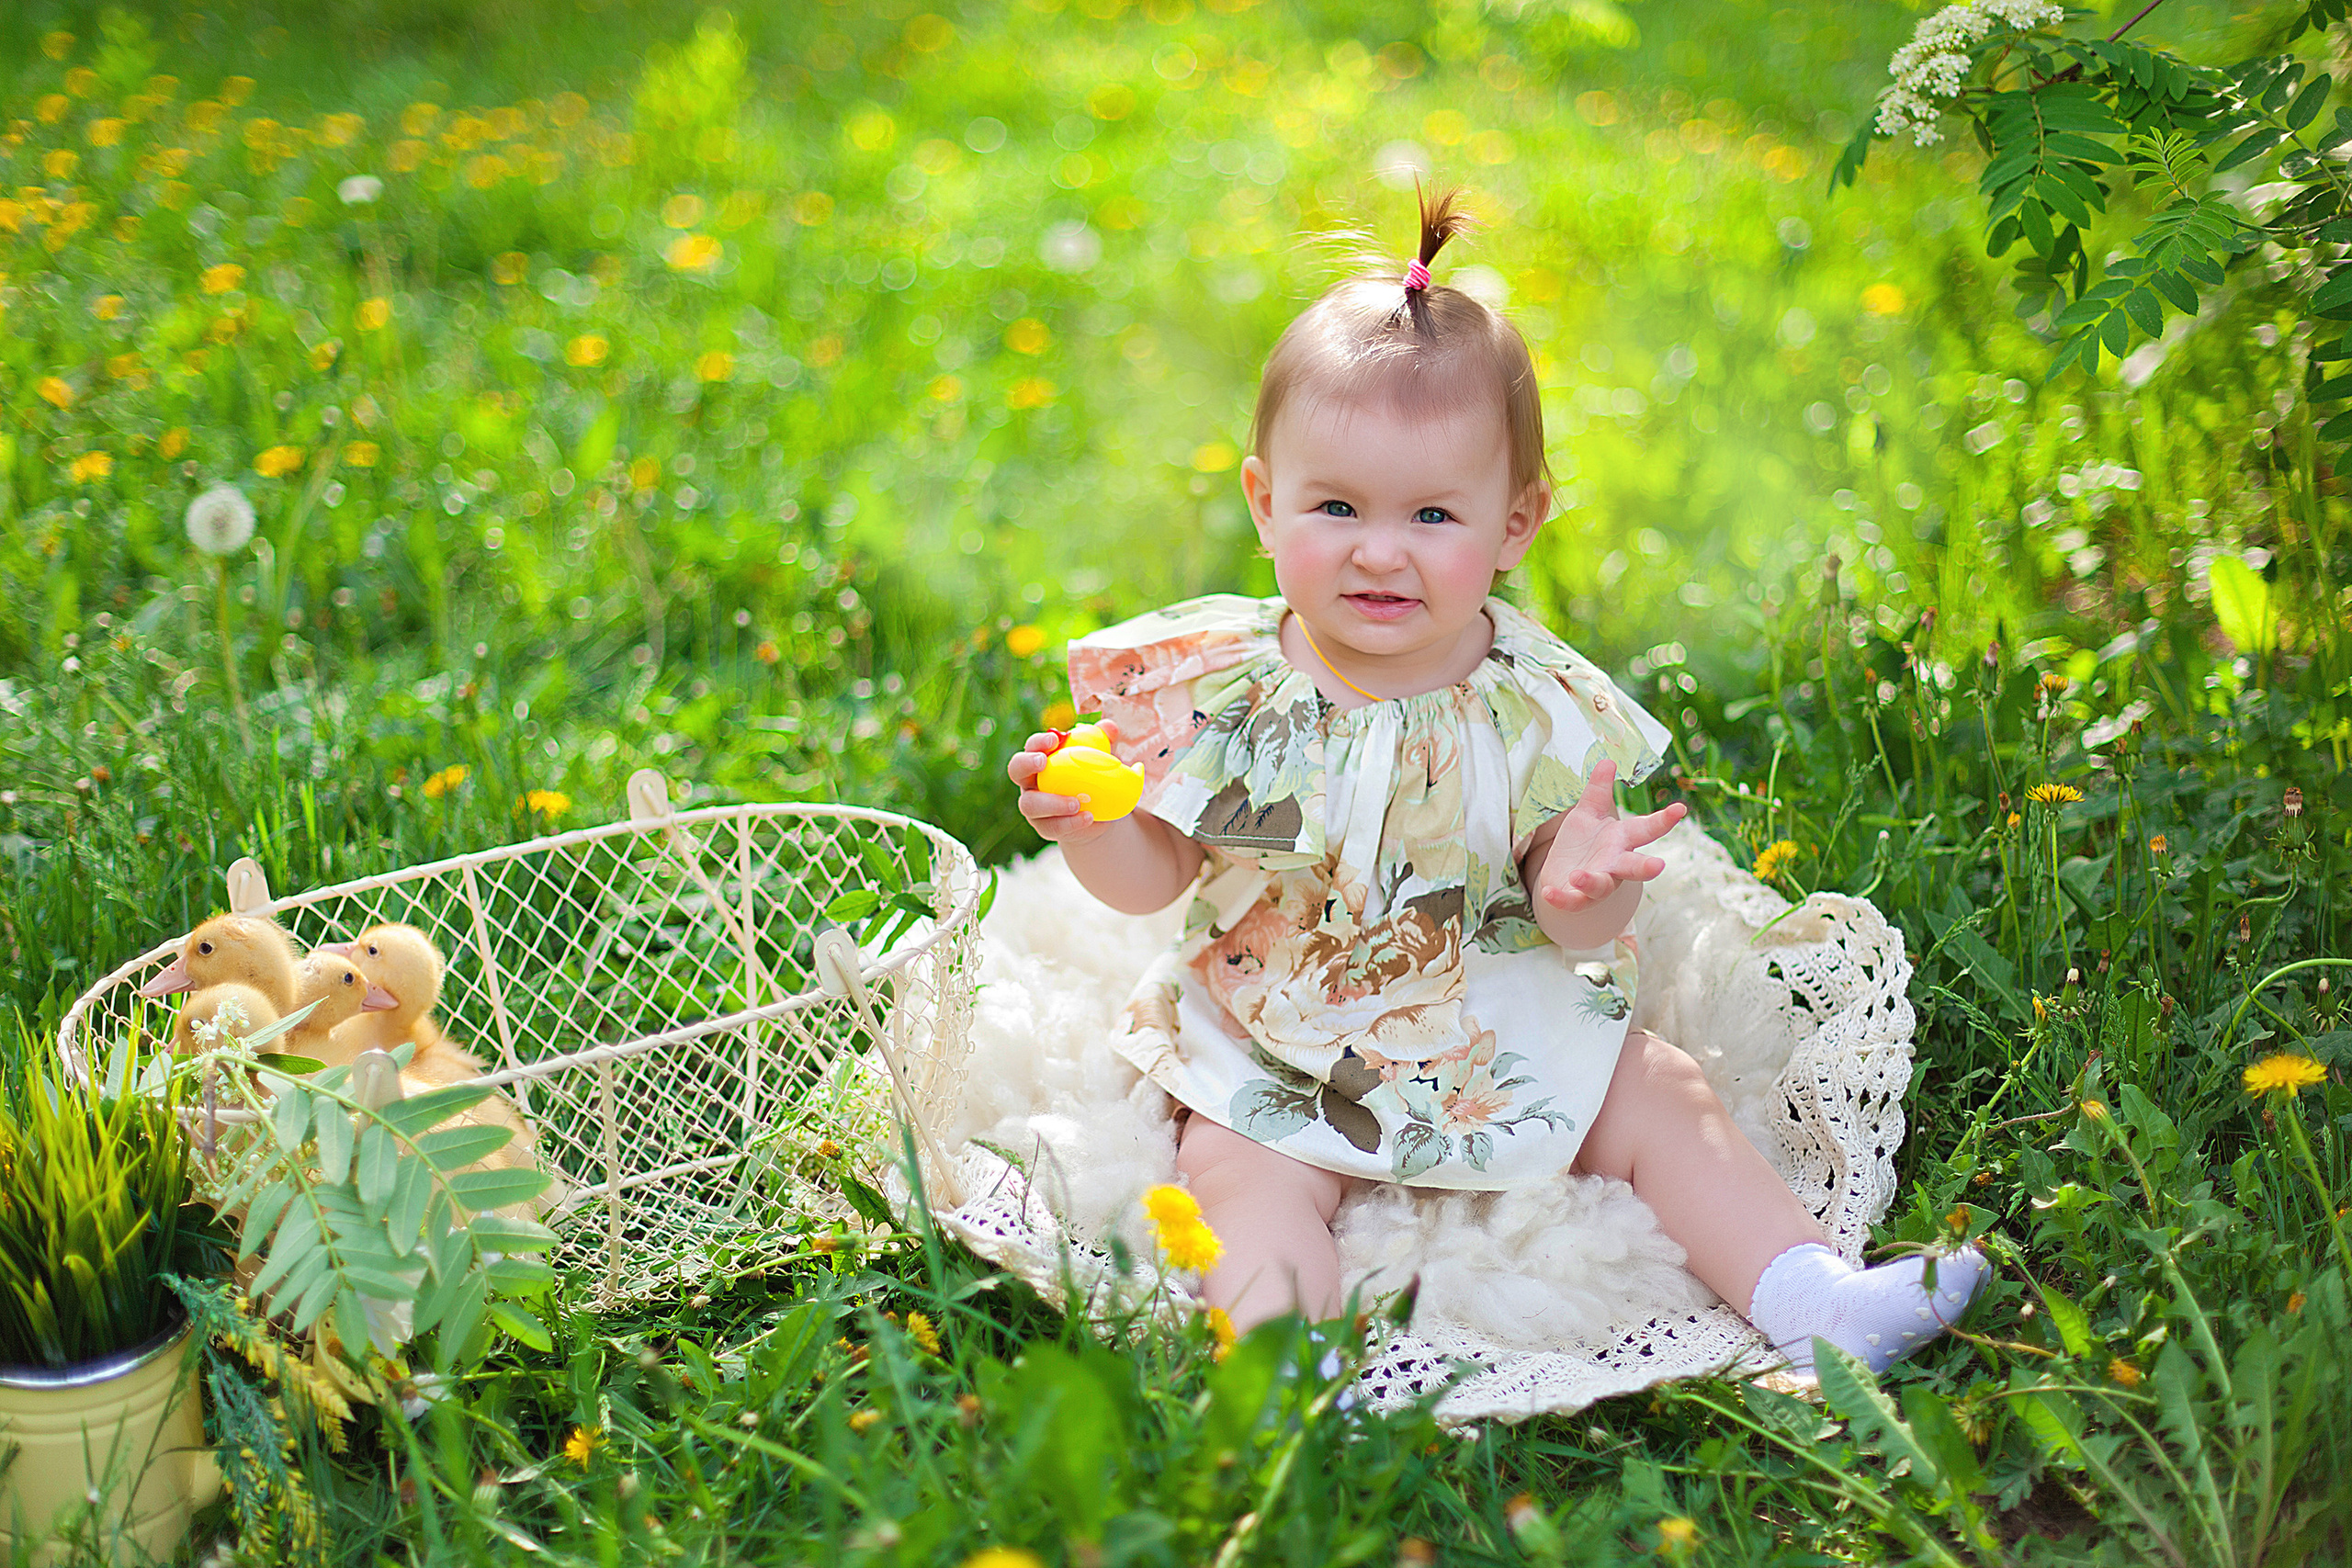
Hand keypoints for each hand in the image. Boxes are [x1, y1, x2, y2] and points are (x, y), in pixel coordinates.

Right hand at [1008, 718, 1124, 844]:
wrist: (1099, 813)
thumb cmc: (1094, 778)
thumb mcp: (1103, 759)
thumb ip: (1104, 743)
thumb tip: (1109, 727)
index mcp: (1042, 759)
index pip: (1032, 746)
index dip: (1038, 742)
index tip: (1054, 740)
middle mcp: (1031, 781)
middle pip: (1016, 770)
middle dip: (1027, 763)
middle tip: (1043, 762)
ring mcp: (1034, 806)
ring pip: (1029, 804)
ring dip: (1051, 802)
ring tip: (1076, 803)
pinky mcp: (1045, 827)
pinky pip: (1051, 826)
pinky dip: (1069, 823)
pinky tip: (1088, 817)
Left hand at [1535, 760, 1687, 913]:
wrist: (1563, 877)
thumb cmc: (1582, 844)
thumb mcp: (1588, 813)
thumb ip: (1597, 790)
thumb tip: (1607, 760)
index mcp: (1622, 841)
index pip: (1647, 829)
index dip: (1664, 820)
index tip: (1680, 809)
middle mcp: (1616, 864)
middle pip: (1634, 867)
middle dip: (1645, 867)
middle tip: (1658, 865)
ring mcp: (1599, 883)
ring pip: (1603, 886)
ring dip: (1592, 882)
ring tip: (1578, 875)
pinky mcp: (1577, 899)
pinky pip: (1572, 901)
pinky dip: (1561, 898)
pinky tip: (1548, 892)